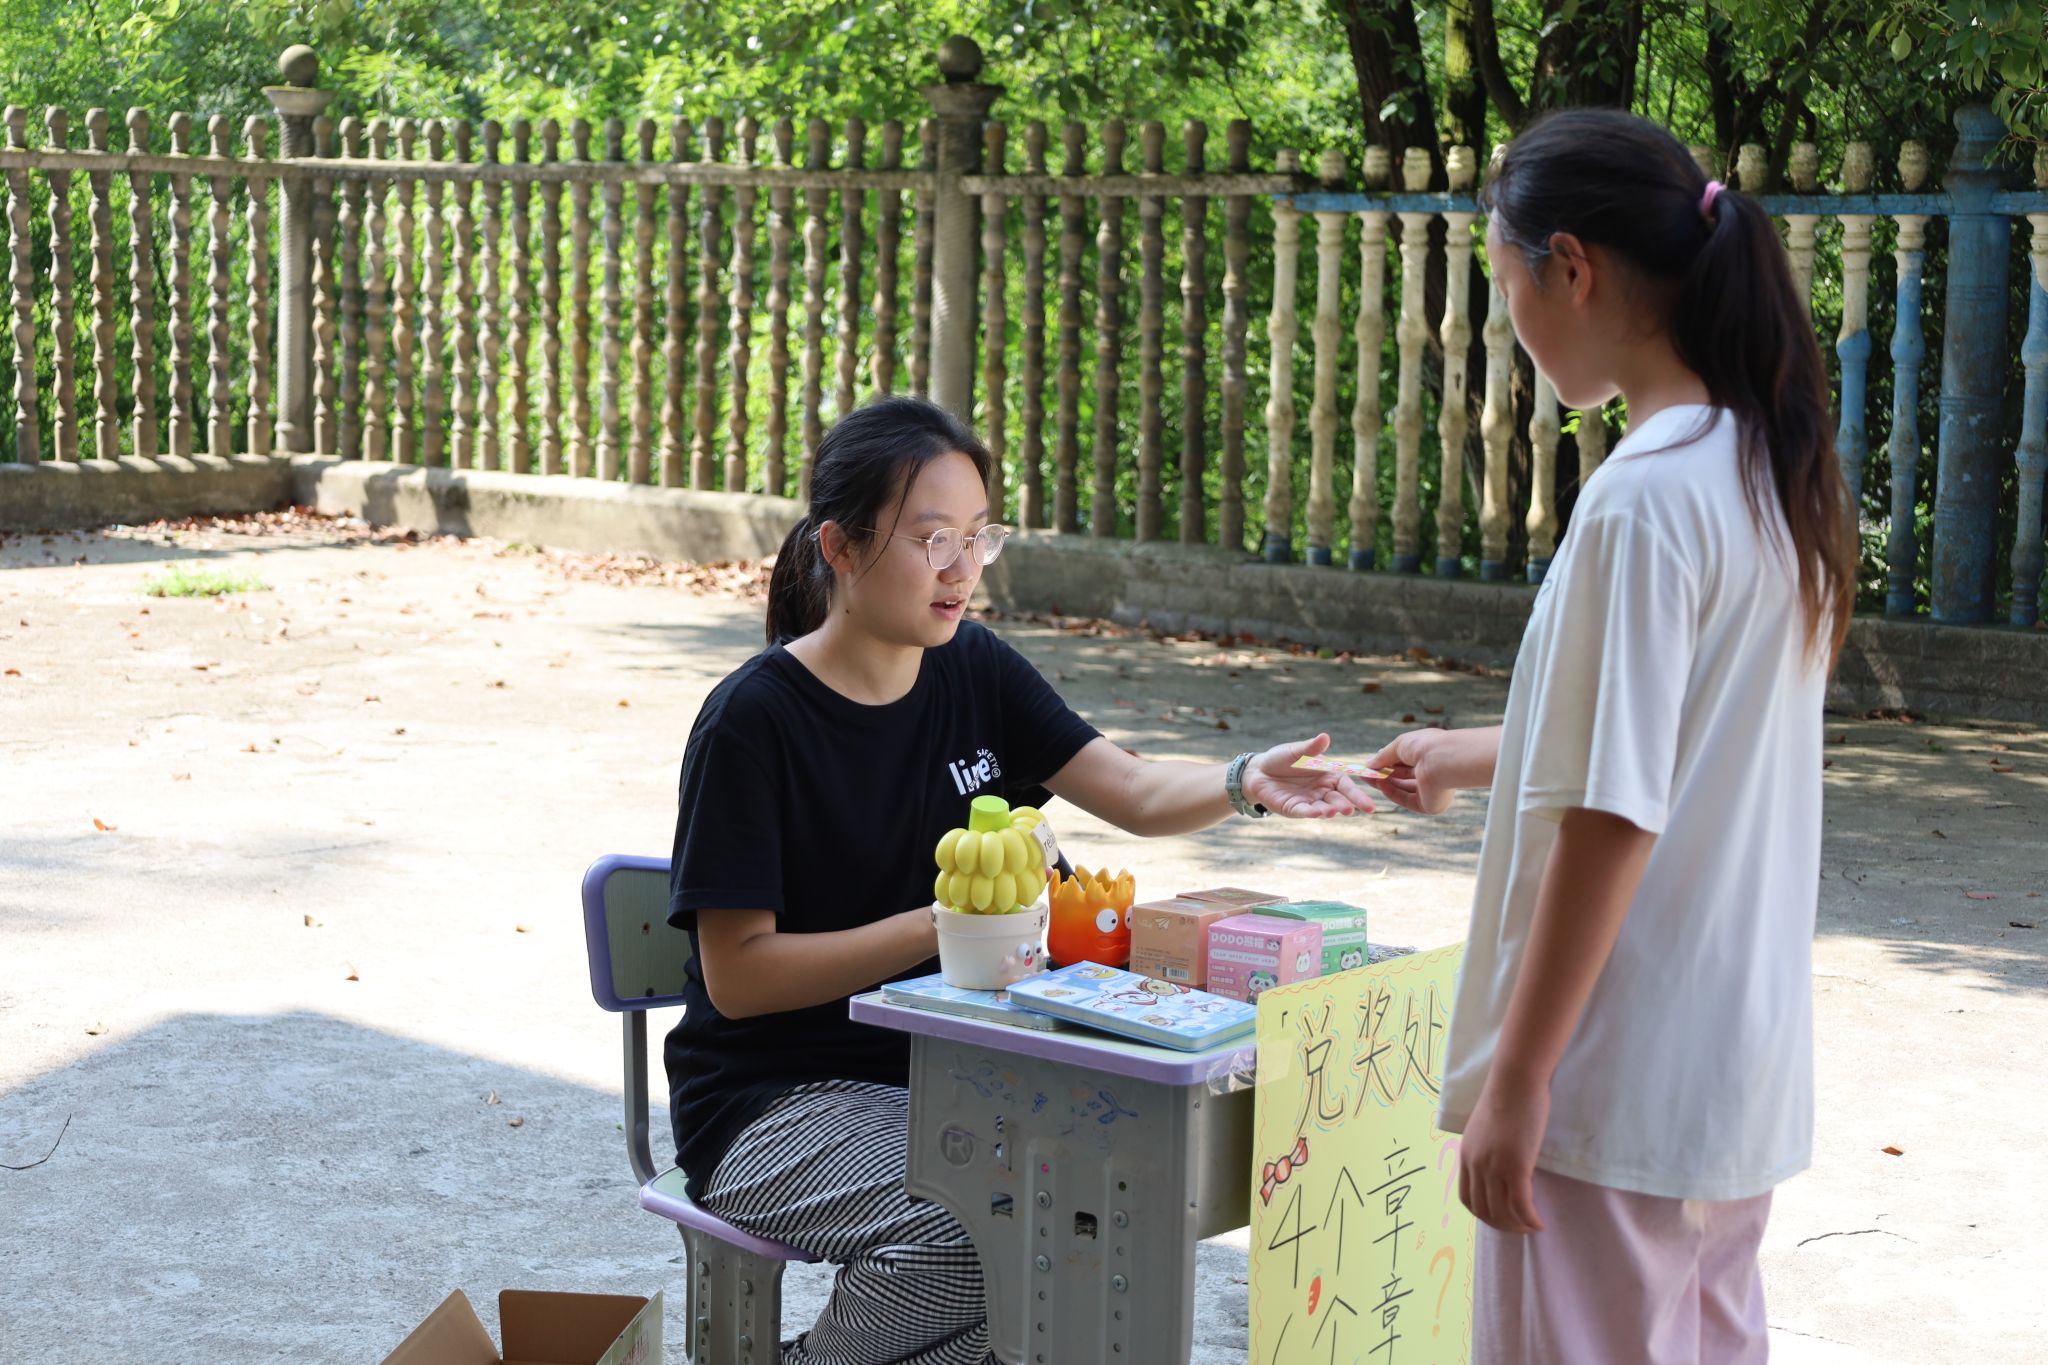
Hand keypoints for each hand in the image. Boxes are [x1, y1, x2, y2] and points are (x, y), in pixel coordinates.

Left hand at [1241, 733, 1375, 818]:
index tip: (1370, 806)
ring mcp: (1309, 801)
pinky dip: (1310, 813)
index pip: (1347, 785)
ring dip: (1329, 810)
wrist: (1259, 771)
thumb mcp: (1296, 751)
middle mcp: (1322, 791)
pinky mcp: (1294, 808)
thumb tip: (1324, 737)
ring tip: (1333, 811)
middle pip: (1338, 799)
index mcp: (1328, 775)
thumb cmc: (1282, 758)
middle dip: (1345, 805)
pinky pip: (1304, 811)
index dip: (1358, 795)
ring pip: (1323, 808)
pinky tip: (1317, 813)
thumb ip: (1310, 748)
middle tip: (1351, 809)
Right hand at [1361, 728, 1463, 814]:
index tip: (1371, 764)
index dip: (1388, 763)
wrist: (1443, 760)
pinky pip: (1407, 800)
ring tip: (1368, 778)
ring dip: (1385, 783)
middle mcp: (1434, 773)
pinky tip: (1380, 785)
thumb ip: (1384, 756)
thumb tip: (1368, 764)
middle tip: (1364, 773)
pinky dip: (1392, 793)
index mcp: (1431, 756)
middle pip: (1404, 776)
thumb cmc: (1425, 746)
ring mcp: (1432, 790)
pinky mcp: (1429, 805)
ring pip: (1404, 789)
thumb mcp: (1400, 745)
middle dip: (1383, 774)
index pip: (1407, 762)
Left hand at [1458, 1073, 1549, 1233]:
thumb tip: (1500, 1167)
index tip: (1502, 1218)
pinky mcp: (1516, 1166)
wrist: (1515, 1081)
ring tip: (1532, 1226)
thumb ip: (1487, 1150)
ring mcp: (1494, 1167)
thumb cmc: (1507, 1098)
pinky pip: (1522, 1205)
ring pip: (1503, 1212)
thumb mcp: (1486, 1129)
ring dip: (1518, 1226)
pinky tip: (1540, 1223)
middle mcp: (1476, 1165)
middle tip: (1521, 1227)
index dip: (1484, 1215)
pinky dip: (1531, 1220)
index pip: (1467, 1199)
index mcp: (1466, 1156)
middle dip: (1503, 1225)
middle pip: (1484, 1210)